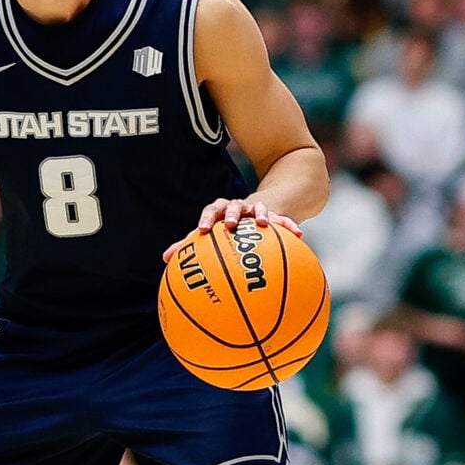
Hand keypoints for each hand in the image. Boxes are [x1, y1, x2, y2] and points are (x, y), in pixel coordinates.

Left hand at [164, 196, 303, 263]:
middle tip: (231, 225)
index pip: (212, 209)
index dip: (207, 218)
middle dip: (232, 214)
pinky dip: (289, 225)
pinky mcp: (276, 215)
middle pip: (235, 205)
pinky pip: (283, 220)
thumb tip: (165, 259)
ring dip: (261, 214)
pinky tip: (299, 234)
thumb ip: (190, 246)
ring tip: (264, 224)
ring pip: (259, 208)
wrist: (257, 211)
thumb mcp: (211, 235)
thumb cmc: (227, 228)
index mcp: (222, 211)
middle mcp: (239, 207)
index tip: (202, 230)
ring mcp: (258, 210)